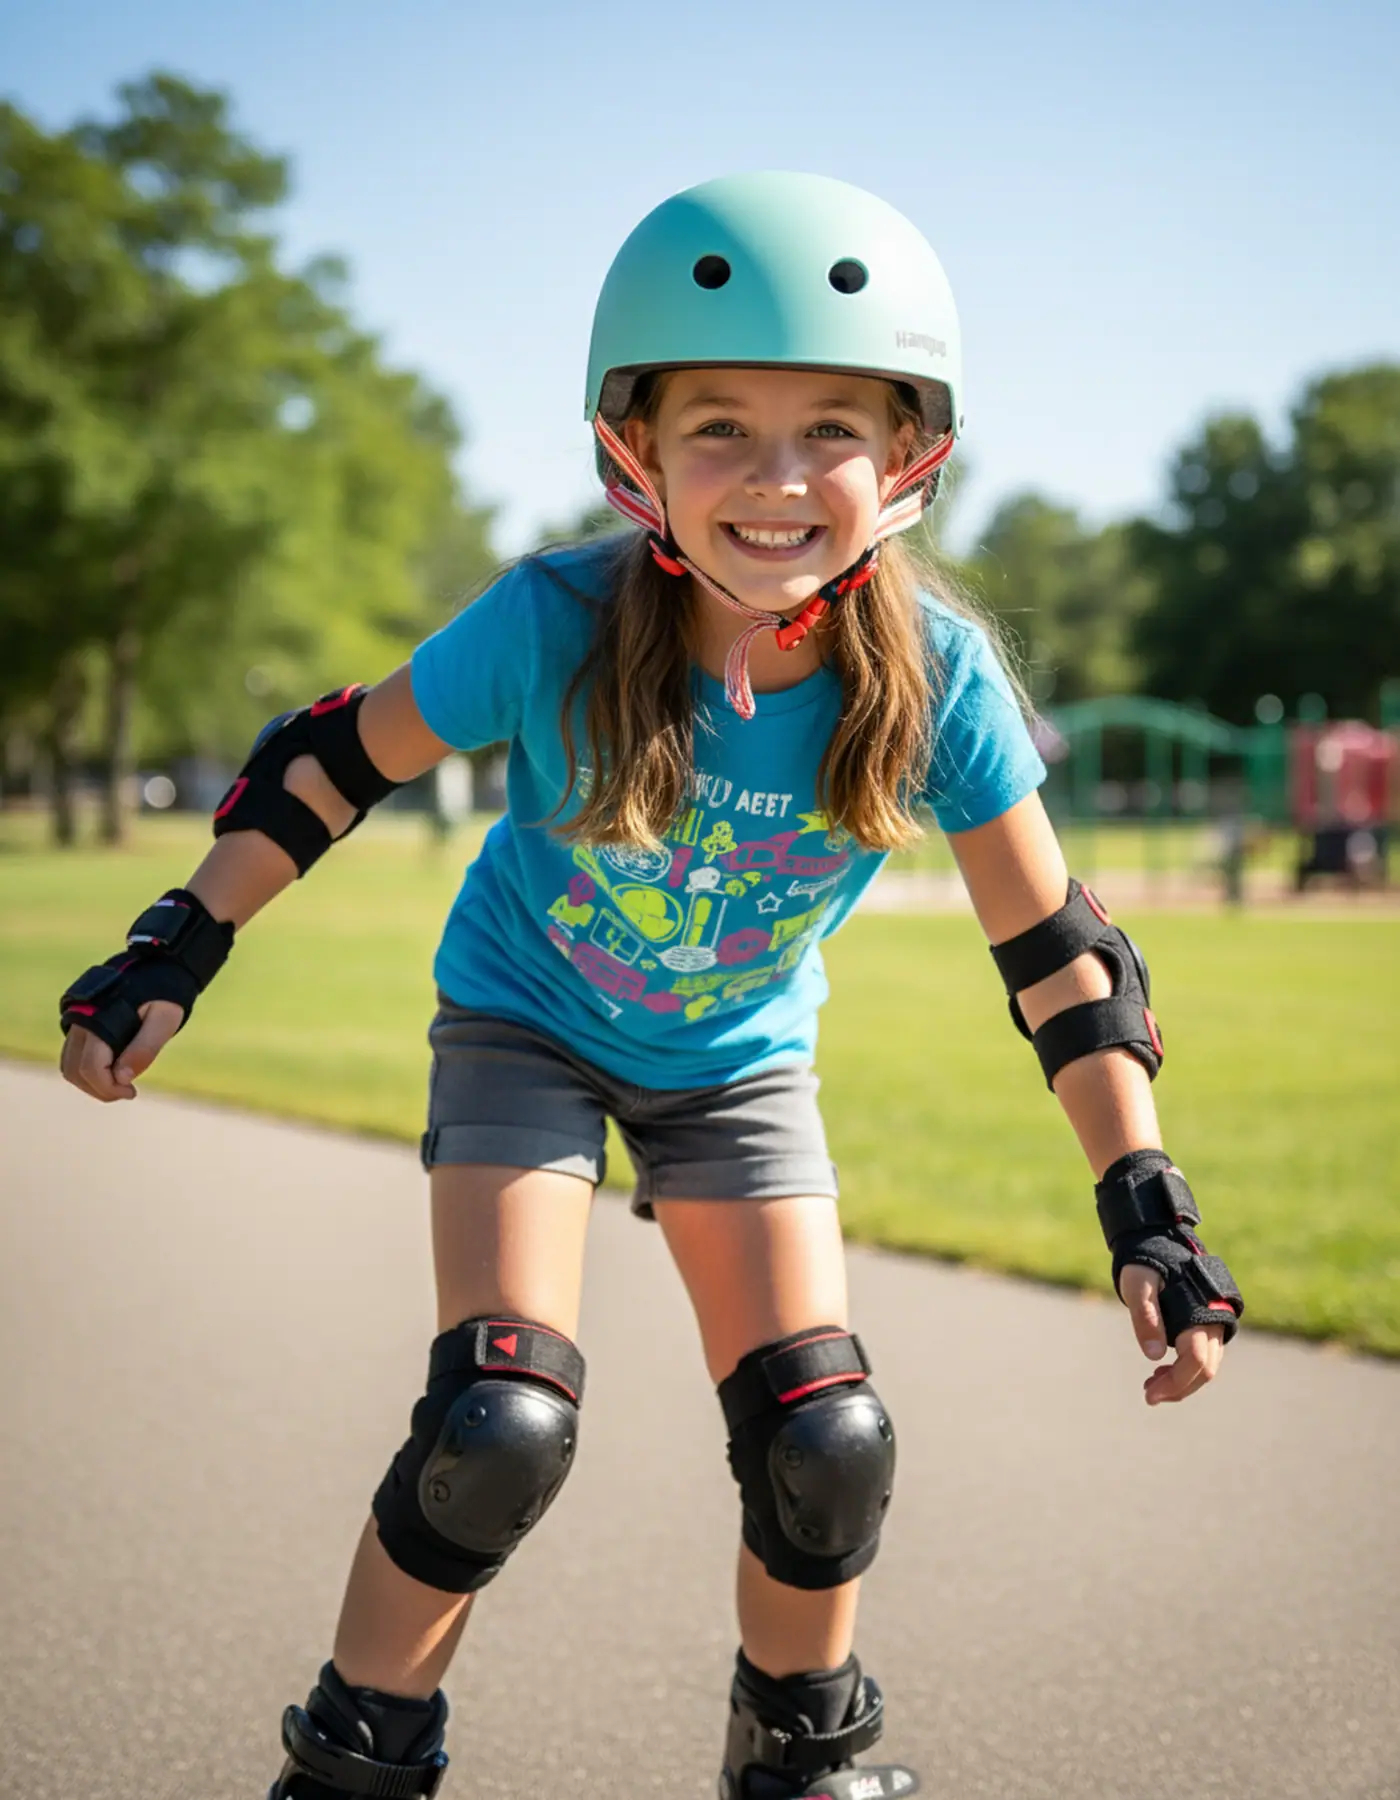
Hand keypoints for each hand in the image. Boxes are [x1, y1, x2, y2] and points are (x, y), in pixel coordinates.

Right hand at [60, 1000, 184, 1101]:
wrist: (155, 967)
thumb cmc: (163, 994)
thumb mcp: (164, 1020)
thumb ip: (144, 1048)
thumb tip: (122, 1078)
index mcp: (99, 1021)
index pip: (90, 1068)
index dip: (108, 1088)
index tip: (132, 1093)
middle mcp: (81, 1022)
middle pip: (75, 1071)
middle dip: (99, 1089)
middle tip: (127, 1092)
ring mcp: (76, 1022)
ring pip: (69, 1065)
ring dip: (90, 1083)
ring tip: (120, 1085)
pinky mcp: (78, 1023)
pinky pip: (72, 1055)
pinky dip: (86, 1070)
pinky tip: (112, 1072)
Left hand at [1120, 1263, 1225, 1405]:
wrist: (1159, 1240)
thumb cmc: (1146, 1263)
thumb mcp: (1138, 1286)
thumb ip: (1146, 1317)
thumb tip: (1154, 1356)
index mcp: (1199, 1313)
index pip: (1195, 1362)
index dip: (1175, 1384)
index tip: (1149, 1395)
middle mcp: (1213, 1321)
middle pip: (1205, 1370)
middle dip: (1178, 1387)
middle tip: (1148, 1393)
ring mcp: (1214, 1322)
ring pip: (1207, 1365)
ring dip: (1183, 1380)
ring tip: (1152, 1382)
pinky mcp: (1209, 1322)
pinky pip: (1205, 1354)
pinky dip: (1187, 1368)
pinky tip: (1163, 1368)